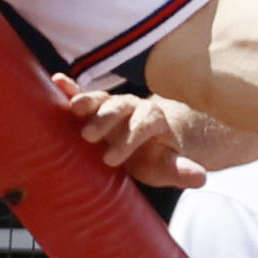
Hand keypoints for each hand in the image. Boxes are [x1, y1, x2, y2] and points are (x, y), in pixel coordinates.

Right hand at [53, 76, 213, 189]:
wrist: (143, 141)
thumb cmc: (153, 155)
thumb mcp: (167, 166)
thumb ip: (181, 170)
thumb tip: (201, 177)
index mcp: (153, 119)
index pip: (145, 124)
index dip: (129, 139)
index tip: (111, 159)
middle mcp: (132, 107)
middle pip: (121, 107)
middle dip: (106, 120)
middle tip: (90, 136)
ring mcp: (111, 104)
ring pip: (101, 98)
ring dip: (87, 101)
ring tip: (73, 109)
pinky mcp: (91, 106)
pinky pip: (80, 93)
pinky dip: (69, 88)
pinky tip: (56, 81)